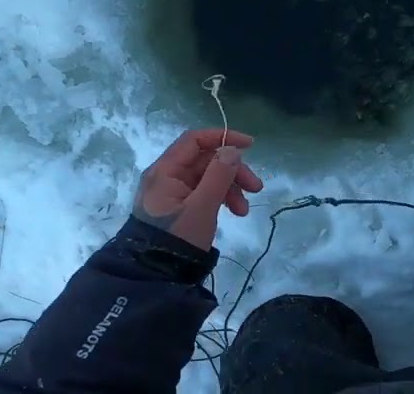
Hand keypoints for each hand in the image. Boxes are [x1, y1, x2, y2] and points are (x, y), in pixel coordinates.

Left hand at [132, 128, 264, 250]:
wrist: (157, 274)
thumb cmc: (178, 237)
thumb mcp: (202, 207)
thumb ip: (219, 175)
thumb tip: (232, 149)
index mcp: (165, 171)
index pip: (194, 140)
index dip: (222, 138)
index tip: (250, 145)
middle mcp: (166, 176)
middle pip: (205, 160)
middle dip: (232, 171)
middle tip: (256, 188)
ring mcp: (172, 192)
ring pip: (207, 177)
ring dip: (230, 188)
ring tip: (244, 211)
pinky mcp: (178, 207)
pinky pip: (203, 192)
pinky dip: (220, 198)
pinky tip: (234, 212)